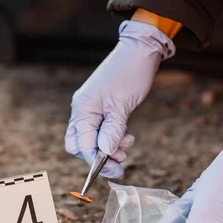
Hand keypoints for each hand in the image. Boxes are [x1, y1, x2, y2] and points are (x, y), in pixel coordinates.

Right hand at [65, 20, 174, 178]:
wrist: (140, 51)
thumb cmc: (130, 74)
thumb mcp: (123, 105)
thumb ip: (112, 130)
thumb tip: (104, 152)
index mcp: (82, 109)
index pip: (83, 145)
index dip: (96, 161)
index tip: (114, 171)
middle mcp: (83, 111)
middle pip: (81, 146)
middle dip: (100, 157)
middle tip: (121, 163)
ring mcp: (93, 110)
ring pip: (94, 140)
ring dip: (111, 148)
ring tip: (129, 142)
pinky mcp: (104, 110)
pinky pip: (104, 132)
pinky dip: (115, 138)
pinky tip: (128, 135)